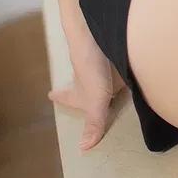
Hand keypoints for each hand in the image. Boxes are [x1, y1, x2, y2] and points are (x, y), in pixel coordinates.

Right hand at [49, 17, 124, 151]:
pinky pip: (116, 58)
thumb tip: (84, 147)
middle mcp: (90, 73)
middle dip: (84, 85)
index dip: (62, 98)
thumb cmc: (92, 65)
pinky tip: (127, 61)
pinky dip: (118, 60)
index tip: (50, 94)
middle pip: (85, 81)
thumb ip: (95, 122)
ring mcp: (102, 61)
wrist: (96, 30)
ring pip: (101, 69)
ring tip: (106, 73)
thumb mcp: (96, 100)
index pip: (70, 96)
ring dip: (102, 72)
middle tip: (81, 85)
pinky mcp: (115, 50)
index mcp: (82, 87)